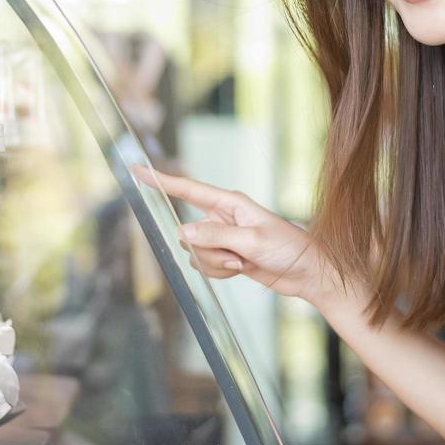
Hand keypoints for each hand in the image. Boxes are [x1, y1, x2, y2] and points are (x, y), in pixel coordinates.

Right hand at [130, 164, 336, 304]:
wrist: (307, 272)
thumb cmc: (288, 248)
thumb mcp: (252, 241)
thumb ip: (216, 237)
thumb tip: (181, 233)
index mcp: (229, 203)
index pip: (188, 190)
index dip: (162, 182)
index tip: (138, 171)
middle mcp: (222, 217)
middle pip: (190, 235)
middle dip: (210, 251)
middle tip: (239, 255)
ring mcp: (222, 237)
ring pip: (195, 254)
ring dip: (217, 264)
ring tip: (244, 263)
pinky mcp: (225, 256)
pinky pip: (205, 267)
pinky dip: (220, 273)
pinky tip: (241, 270)